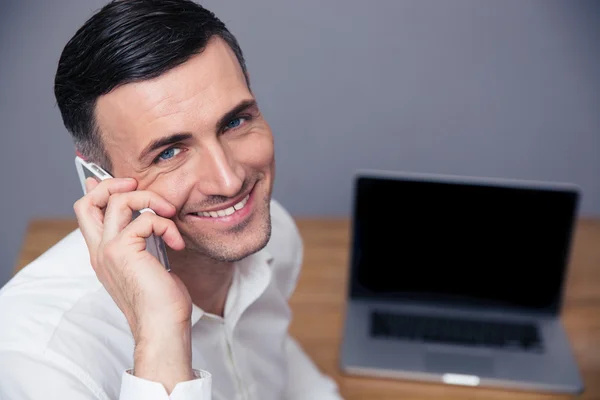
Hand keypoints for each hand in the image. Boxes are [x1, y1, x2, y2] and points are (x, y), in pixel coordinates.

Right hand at [74, 177, 193, 389]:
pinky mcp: (123, 251)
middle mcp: (100, 251)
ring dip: (148, 199)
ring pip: (116, 201)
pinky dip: (166, 225)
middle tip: (138, 187)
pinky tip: (176, 242)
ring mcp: (108, 251)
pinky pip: (145, 219)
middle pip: (87, 201)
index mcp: (103, 254)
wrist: (161, 326)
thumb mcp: (148, 263)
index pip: (86, 213)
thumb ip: (143, 241)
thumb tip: (148, 218)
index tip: (125, 183)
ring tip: (168, 213)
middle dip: (113, 184)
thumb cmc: (160, 300)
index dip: (100, 191)